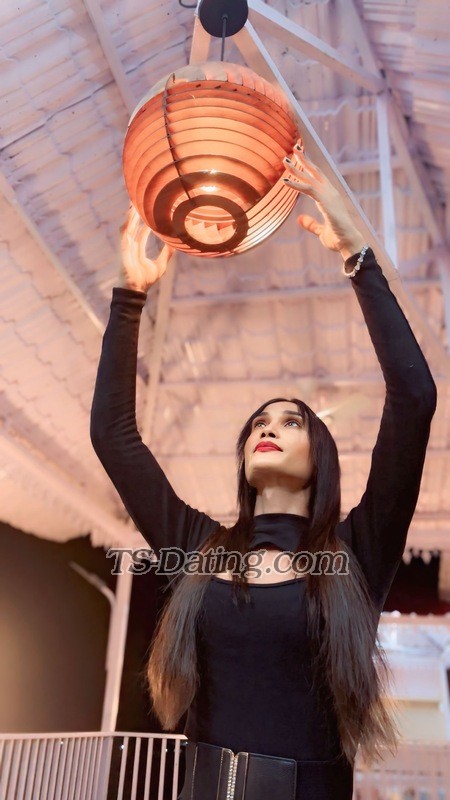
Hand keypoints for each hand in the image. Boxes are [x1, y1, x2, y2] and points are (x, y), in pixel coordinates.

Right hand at [118, 206, 174, 292]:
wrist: (136, 290)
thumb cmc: (145, 281)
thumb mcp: (160, 265)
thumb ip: (166, 254)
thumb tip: (175, 245)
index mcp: (138, 250)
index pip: (141, 234)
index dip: (145, 225)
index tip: (149, 214)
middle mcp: (131, 247)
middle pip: (133, 227)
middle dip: (135, 216)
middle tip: (139, 202)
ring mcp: (126, 247)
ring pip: (128, 227)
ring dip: (130, 216)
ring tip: (133, 203)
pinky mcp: (123, 249)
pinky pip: (125, 233)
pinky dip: (127, 224)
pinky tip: (130, 215)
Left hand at [282, 143, 365, 260]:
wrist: (349, 244)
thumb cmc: (338, 239)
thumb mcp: (320, 231)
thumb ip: (310, 224)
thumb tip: (300, 219)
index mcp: (330, 198)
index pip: (318, 178)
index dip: (308, 168)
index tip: (298, 159)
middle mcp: (331, 193)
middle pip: (316, 172)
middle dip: (304, 160)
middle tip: (293, 148)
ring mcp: (329, 196)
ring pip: (310, 177)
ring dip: (297, 168)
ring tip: (284, 160)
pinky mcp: (326, 202)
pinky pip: (309, 189)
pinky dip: (296, 184)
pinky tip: (285, 181)